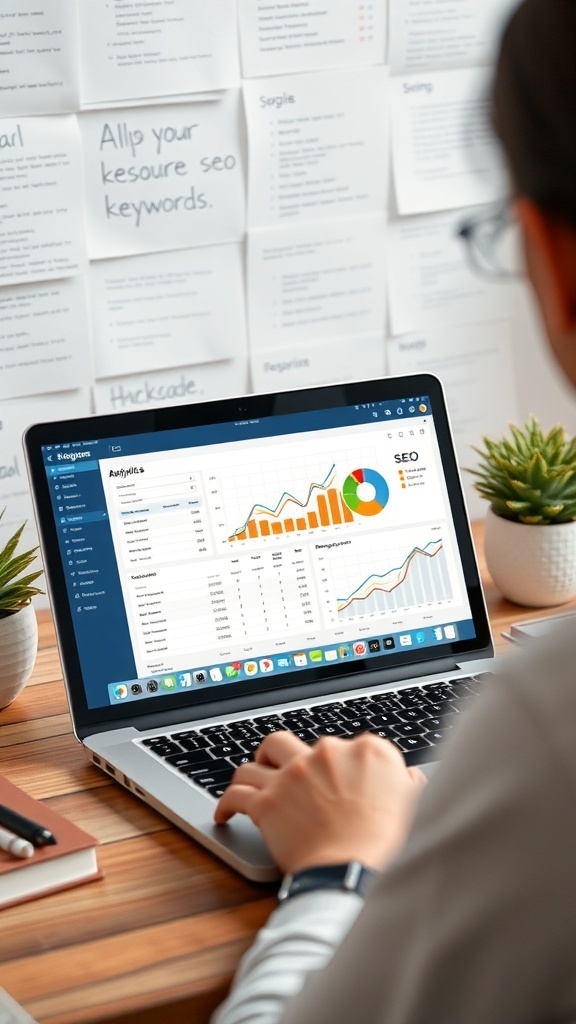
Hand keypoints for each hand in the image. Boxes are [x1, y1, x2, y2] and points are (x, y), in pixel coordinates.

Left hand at [214, 732, 425, 874]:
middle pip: (290, 743)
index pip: (345, 745)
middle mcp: (326, 754)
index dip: (335, 763)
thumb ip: (408, 786)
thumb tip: (410, 778)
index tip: (331, 778)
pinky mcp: (267, 802)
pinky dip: (226, 803)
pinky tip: (224, 813)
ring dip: (250, 772)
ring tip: (249, 782)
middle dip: (281, 756)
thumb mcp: (413, 808)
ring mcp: (293, 775)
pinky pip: (235, 795)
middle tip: (280, 772)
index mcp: (367, 752)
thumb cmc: (387, 847)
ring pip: (256, 762)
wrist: (354, 872)